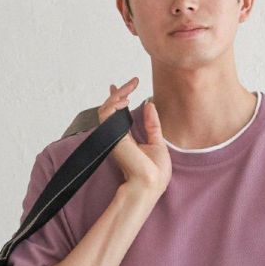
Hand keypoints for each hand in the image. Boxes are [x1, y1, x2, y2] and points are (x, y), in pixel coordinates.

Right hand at [99, 77, 170, 193]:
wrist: (150, 183)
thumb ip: (152, 124)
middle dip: (120, 92)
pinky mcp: (112, 135)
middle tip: (133, 82)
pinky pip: (106, 113)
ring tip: (130, 88)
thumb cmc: (155, 172)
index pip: (119, 115)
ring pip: (107, 108)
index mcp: (128, 140)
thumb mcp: (158, 143)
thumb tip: (149, 104)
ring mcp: (114, 136)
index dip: (119, 100)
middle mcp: (118, 137)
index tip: (126, 88)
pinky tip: (125, 99)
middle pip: (112, 109)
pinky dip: (113, 103)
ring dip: (118, 95)